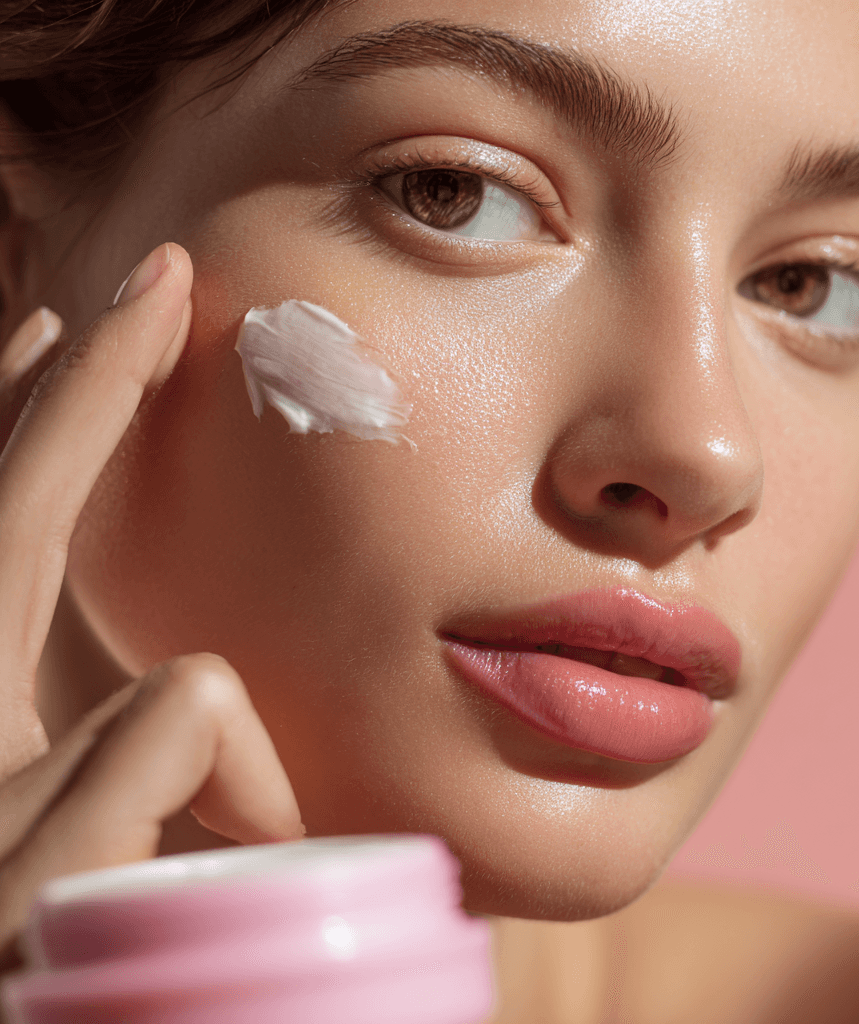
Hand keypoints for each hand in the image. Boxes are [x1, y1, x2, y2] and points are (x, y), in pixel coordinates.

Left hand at [0, 244, 303, 973]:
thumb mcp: (52, 895)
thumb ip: (128, 778)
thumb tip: (205, 687)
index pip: (39, 481)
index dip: (110, 376)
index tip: (168, 285)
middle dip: (68, 363)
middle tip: (137, 287)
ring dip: (24, 410)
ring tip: (56, 342)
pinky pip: (1, 559)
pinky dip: (12, 488)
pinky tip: (33, 490)